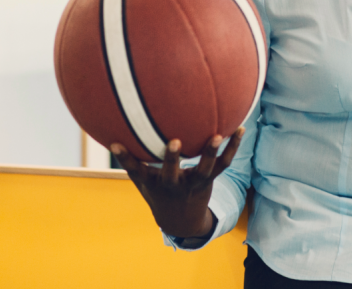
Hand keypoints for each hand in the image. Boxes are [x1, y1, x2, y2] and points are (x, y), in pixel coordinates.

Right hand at [111, 128, 244, 238]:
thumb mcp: (142, 182)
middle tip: (173, 141)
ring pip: (204, 169)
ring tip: (217, 136)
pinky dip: (233, 147)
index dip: (126, 159)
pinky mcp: (210, 180)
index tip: (116, 145)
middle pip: (172, 172)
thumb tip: (111, 137)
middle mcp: (173, 185)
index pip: (136, 171)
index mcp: (154, 184)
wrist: (182, 220)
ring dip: (211, 153)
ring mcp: (194, 183)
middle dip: (172, 158)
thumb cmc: (157, 192)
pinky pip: (224, 164)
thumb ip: (130, 161)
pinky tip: (240, 130)